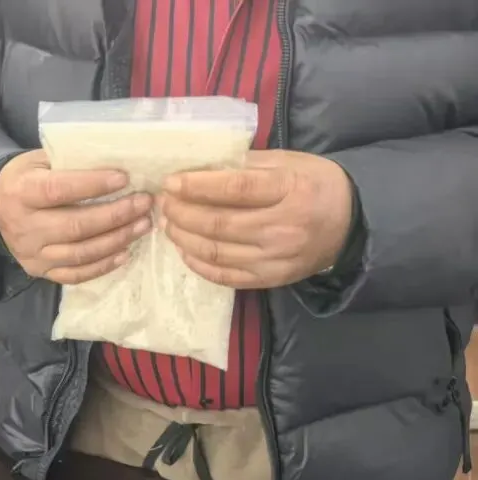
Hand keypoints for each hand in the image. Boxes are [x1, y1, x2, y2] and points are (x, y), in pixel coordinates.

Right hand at [0, 150, 153, 284]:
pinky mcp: (39, 271)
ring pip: (80, 253)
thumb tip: (118, 163)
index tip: (124, 178)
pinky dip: (102, 266)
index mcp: (22, 192)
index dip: (93, 185)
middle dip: (115, 216)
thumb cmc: (26, 178)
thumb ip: (70, 163)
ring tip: (142, 226)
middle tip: (144, 204)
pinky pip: (75, 275)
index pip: (59, 190)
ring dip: (116, 241)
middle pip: (75, 226)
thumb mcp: (39, 161)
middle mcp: (25, 227)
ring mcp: (32, 254)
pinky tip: (124, 253)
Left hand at [160, 150, 353, 288]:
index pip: (235, 189)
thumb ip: (248, 165)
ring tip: (168, 225)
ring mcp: (276, 259)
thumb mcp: (289, 162)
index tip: (171, 182)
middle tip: (163, 204)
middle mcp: (283, 228)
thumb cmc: (315, 185)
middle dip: (182, 213)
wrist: (352, 223)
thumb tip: (201, 167)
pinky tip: (184, 250)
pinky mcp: (270, 280)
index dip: (197, 186)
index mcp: (290, 190)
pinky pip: (225, 276)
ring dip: (184, 238)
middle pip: (218, 224)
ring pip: (216, 252)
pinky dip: (198, 264)